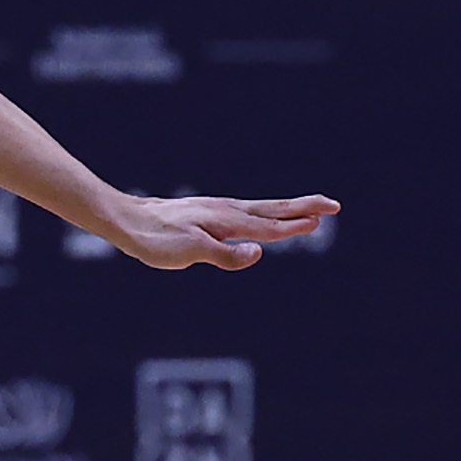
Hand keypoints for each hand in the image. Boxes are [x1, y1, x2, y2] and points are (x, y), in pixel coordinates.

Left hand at [103, 194, 338, 269]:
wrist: (127, 220)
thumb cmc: (155, 240)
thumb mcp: (188, 252)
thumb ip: (224, 255)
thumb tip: (259, 253)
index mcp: (226, 222)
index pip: (268, 226)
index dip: (294, 226)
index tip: (319, 221)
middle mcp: (226, 212)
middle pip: (272, 210)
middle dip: (303, 208)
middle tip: (333, 205)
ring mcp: (218, 211)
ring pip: (261, 209)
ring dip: (288, 209)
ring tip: (310, 210)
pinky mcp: (208, 214)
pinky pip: (247, 212)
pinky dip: (266, 213)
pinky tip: (265, 216)